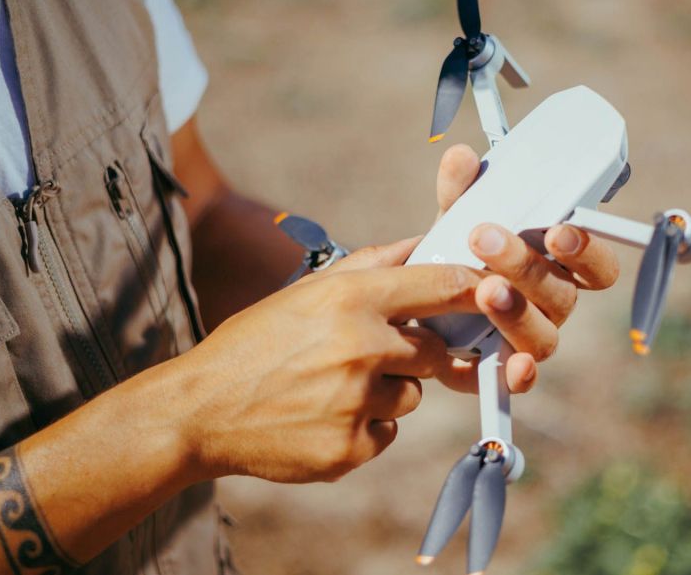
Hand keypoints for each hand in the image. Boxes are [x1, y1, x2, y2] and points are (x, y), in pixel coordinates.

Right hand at [173, 238, 482, 482]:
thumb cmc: (255, 343)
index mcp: (350, 300)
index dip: (475, 290)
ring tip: (332, 388)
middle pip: (436, 352)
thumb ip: (370, 265)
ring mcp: (356, 402)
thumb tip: (421, 241)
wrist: (200, 410)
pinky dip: (365, 428)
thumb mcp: (306, 291)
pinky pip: (388, 434)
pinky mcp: (350, 448)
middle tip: (371, 354)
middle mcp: (360, 348)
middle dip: (417, 354)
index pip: (443, 286)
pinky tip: (322, 416)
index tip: (490, 294)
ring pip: (412, 396)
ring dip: (386, 392)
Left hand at [432, 144, 619, 393]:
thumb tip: (460, 158)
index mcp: (558, 267)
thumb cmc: (456, 249)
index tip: (557, 229)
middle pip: (563, 296)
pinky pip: (514, 382)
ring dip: (517, 313)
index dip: (585, 249)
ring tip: (486, 290)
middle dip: (527, 267)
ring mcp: (528, 341)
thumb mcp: (457, 216)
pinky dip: (515, 376)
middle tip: (485, 238)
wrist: (415, 296)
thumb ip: (461, 190)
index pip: (596, 265)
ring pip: (543, 339)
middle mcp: (552, 306)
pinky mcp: (496, 372)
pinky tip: (508, 365)